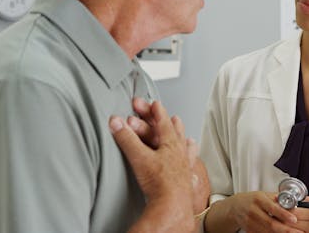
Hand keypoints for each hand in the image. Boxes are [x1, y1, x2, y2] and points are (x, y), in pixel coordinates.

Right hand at [109, 101, 192, 226]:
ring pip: (186, 148)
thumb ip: (126, 138)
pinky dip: (189, 161)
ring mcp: (184, 166)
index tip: (155, 104)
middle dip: (169, 122)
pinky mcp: (184, 180)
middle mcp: (180, 153)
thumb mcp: (139, 156)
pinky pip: (190, 167)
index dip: (158, 112)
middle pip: (176, 132)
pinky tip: (192, 164)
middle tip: (168, 116)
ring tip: (185, 135)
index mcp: (170, 143)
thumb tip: (116, 122)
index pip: (163, 122)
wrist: (172, 205)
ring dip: (183, 140)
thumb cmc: (160, 182)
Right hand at [227, 191, 300, 232]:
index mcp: (259, 199)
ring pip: (268, 231)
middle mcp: (254, 210)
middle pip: (271, 223)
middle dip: (286, 229)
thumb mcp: (266, 194)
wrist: (235, 207)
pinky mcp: (249, 230)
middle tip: (298, 232)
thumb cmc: (253, 200)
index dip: (283, 214)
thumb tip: (307, 199)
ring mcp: (250, 222)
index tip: (294, 219)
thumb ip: (285, 198)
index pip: (273, 207)